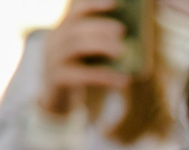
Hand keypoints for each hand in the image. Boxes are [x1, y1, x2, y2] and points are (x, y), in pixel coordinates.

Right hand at [38, 0, 130, 119]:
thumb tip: (135, 39)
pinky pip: (81, 75)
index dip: (93, 5)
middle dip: (99, 26)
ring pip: (75, 46)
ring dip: (100, 45)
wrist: (57, 100)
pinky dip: (104, 76)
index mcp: (63, 31)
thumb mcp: (87, 55)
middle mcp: (54, 41)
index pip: (74, 12)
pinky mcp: (57, 79)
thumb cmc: (80, 73)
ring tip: (121, 52)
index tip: (115, 3)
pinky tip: (124, 80)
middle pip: (75, 28)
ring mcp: (53, 60)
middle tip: (122, 30)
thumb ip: (101, 43)